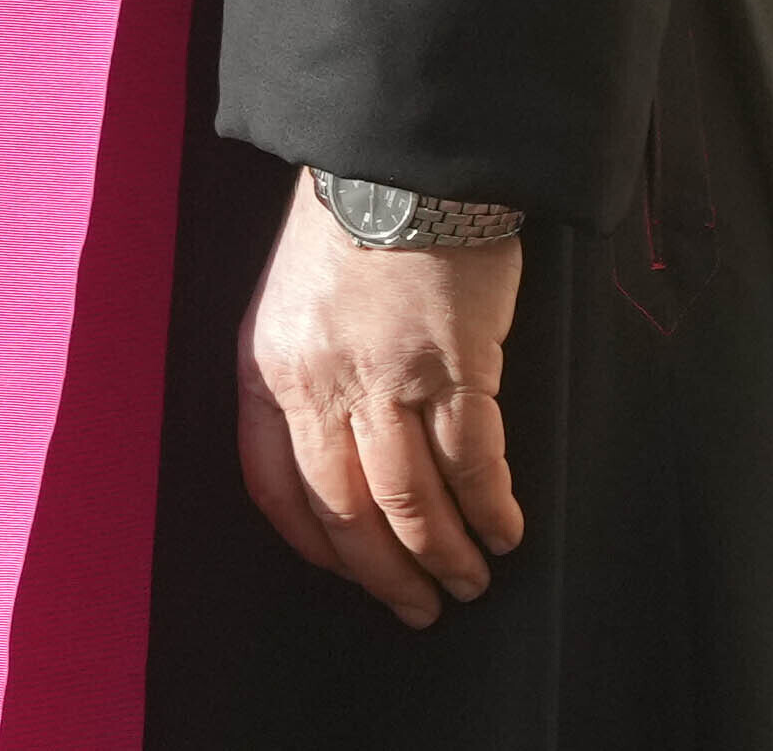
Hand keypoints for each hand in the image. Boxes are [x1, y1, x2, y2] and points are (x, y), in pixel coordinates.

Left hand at [236, 170, 526, 625]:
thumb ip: (299, 377)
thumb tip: (334, 458)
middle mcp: (318, 383)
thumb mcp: (286, 303)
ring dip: (444, 555)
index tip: (347, 573)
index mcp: (266, 367)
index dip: (316, 545)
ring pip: (412, 501)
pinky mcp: (456, 367)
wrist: (400, 163)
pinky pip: (475, 465)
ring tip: (467, 583)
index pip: (275, 486)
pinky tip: (506, 532)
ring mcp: (388, 379)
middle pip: (348, 511)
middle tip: (417, 608)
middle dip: (385, 573)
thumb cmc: (345, 230)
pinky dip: (492, 510)